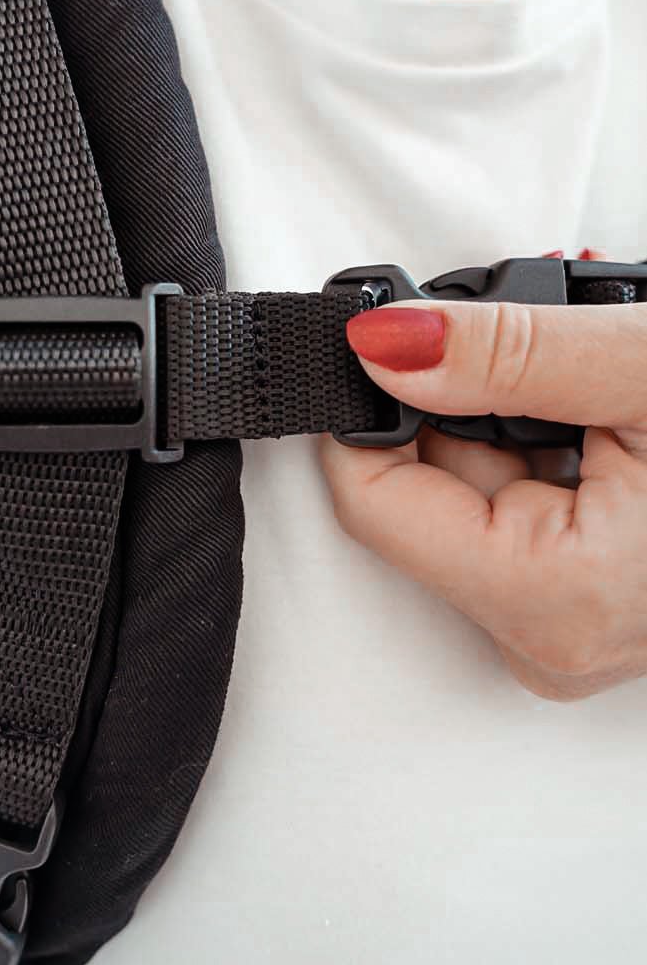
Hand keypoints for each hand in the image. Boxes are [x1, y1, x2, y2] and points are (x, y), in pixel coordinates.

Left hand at [320, 286, 646, 700]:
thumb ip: (509, 354)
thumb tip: (385, 345)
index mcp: (551, 600)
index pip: (373, 501)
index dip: (363, 407)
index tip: (371, 332)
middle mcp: (549, 633)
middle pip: (426, 487)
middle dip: (463, 396)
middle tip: (545, 348)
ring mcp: (570, 619)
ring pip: (474, 485)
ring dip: (513, 409)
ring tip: (597, 384)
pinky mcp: (591, 597)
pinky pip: (522, 500)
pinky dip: (544, 437)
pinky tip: (601, 414)